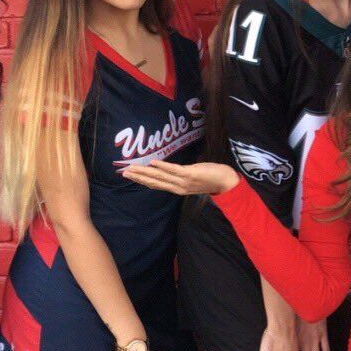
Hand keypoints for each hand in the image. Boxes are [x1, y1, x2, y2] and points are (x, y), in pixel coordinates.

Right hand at [123, 159, 239, 195]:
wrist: (227, 182)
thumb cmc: (212, 178)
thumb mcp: (193, 180)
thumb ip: (181, 176)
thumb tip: (171, 170)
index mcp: (177, 189)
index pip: (156, 185)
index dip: (142, 180)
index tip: (129, 175)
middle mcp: (178, 187)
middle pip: (154, 182)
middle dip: (138, 177)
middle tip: (123, 172)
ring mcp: (183, 181)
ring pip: (160, 176)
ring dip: (145, 172)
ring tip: (132, 168)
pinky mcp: (190, 174)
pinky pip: (174, 170)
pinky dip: (162, 167)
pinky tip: (152, 162)